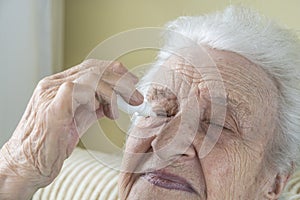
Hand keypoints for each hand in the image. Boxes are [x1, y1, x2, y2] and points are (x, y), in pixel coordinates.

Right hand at [0, 59, 142, 198]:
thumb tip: (112, 101)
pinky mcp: (52, 107)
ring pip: (90, 76)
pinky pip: (80, 90)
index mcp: (58, 85)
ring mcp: (50, 93)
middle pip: (94, 69)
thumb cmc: (51, 144)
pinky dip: (98, 97)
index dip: (114, 72)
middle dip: (120, 81)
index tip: (131, 82)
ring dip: (113, 91)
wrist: (27, 165)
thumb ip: (93, 106)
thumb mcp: (78, 120)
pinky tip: (104, 111)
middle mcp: (53, 85)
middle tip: (135, 96)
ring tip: (122, 108)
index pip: (91, 68)